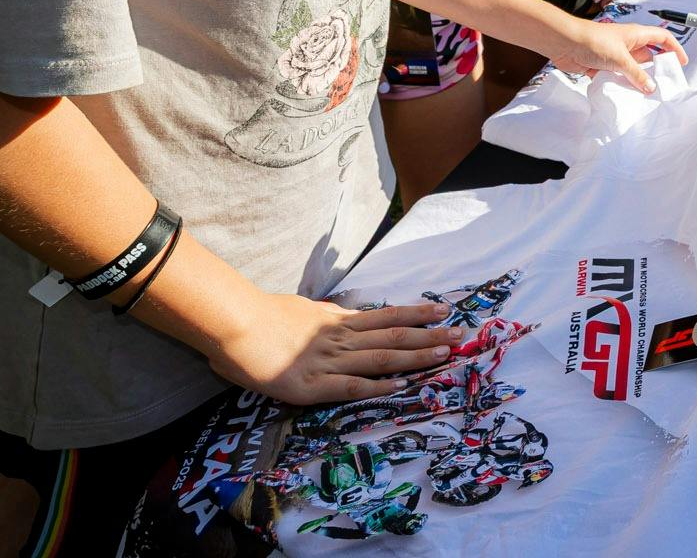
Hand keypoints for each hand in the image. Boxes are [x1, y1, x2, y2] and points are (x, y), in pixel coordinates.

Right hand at [208, 291, 470, 405]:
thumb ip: (317, 317)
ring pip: (382, 357)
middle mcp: (339, 337)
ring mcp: (329, 360)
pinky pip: (351, 386)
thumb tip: (330, 315)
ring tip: (446, 355)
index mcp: (334, 321)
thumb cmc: (257, 317)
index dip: (415, 314)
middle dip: (430, 335)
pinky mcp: (312, 385)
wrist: (234, 324)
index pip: (384, 316)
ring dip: (416, 357)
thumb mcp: (297, 310)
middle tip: (463, 333)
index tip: (442, 310)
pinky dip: (378, 386)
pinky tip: (402, 386)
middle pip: (394, 335)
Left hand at [544, 16, 684, 94]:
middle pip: (648, 57)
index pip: (662, 38)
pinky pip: (618, 78)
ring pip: (633, 70)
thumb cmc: (594, 42)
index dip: (674, 48)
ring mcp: (615, 56)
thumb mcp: (621, 58)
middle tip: (665, 86)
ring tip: (647, 96)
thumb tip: (651, 88)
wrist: (564, 43)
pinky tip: (626, 97)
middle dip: (656, 70)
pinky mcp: (602, 66)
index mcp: (636, 35)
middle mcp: (627, 44)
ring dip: (638, 81)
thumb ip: (637, 74)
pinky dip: (622, 86)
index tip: (681, 63)